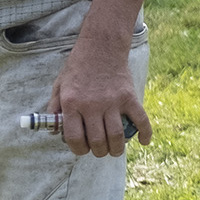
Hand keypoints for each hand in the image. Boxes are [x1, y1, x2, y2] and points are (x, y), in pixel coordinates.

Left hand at [50, 37, 149, 158]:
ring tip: (115, 150)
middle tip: (100, 151)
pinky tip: (143, 142)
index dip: (78, 149)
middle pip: (97, 140)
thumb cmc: (78, 67)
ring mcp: (113, 102)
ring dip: (117, 149)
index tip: (83, 150)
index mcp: (72, 104)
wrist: (101, 47)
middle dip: (99, 151)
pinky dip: (145, 133)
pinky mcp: (129, 97)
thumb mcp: (59, 85)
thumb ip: (55, 108)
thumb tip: (54, 131)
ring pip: (117, 135)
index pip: (74, 137)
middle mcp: (92, 105)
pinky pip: (140, 120)